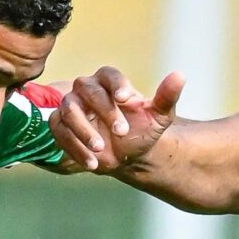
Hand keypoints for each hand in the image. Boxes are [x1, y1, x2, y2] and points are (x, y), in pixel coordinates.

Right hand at [57, 65, 184, 171]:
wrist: (128, 154)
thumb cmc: (143, 130)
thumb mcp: (159, 117)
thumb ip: (167, 97)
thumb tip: (180, 76)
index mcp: (110, 81)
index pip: (108, 74)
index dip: (115, 85)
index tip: (125, 98)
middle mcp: (87, 88)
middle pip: (87, 90)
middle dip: (104, 111)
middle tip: (121, 132)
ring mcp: (71, 106)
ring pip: (68, 110)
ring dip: (83, 130)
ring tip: (101, 149)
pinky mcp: (60, 125)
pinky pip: (58, 131)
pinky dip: (73, 147)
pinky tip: (92, 163)